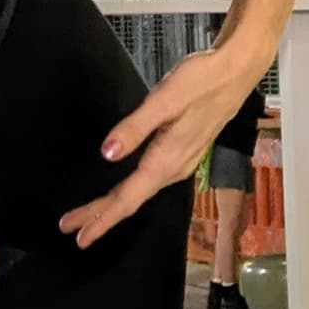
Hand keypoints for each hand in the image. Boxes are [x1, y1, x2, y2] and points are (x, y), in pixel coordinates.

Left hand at [61, 41, 265, 248]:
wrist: (238, 72)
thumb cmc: (202, 81)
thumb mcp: (164, 100)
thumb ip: (134, 128)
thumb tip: (107, 153)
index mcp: (167, 160)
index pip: (128, 198)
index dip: (101, 218)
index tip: (79, 236)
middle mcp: (175, 168)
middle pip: (131, 199)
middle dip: (99, 215)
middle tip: (70, 228)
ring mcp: (182, 162)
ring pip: (140, 191)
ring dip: (113, 204)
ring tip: (89, 214)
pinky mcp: (184, 152)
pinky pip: (150, 181)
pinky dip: (130, 191)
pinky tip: (124, 190)